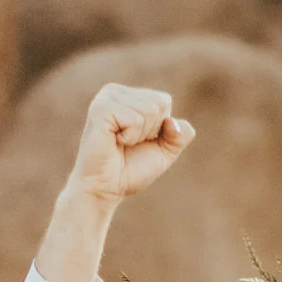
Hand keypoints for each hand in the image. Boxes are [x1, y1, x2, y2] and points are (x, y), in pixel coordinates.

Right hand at [67, 82, 192, 204]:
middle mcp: (115, 92)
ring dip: (139, 135)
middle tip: (127, 144)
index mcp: (128, 95)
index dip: (159, 128)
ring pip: (149, 110)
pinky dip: (130, 137)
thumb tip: (173, 122)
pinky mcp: (100, 109)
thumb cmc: (130, 170)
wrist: (105, 189)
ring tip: (120, 143)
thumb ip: (181, 134)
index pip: (164, 101)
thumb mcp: (165, 151)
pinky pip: (135, 119)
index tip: (138, 141)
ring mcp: (106, 98)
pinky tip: (114, 142)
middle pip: (158, 104)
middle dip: (150, 131)